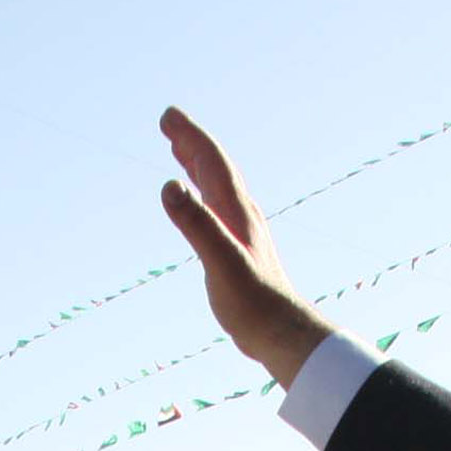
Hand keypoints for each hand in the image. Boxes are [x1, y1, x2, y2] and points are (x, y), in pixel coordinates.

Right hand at [156, 109, 331, 389]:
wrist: (281, 334)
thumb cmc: (254, 302)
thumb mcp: (220, 261)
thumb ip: (196, 223)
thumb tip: (170, 185)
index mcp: (236, 211)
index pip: (212, 162)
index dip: (191, 136)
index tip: (168, 116)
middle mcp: (240, 215)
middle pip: (215, 168)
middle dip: (192, 142)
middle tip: (168, 121)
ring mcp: (239, 233)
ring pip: (216, 187)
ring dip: (197, 165)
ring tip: (179, 149)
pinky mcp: (236, 251)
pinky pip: (215, 210)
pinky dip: (202, 195)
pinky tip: (196, 202)